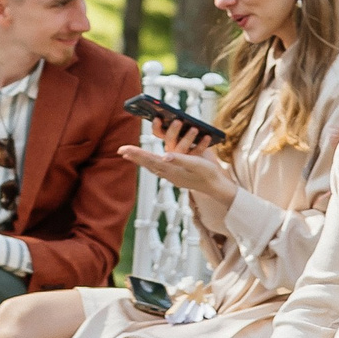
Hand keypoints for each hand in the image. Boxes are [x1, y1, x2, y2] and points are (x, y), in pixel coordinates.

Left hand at [119, 122, 235, 214]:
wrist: (217, 188)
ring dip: (142, 160)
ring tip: (131, 155)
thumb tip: (165, 155)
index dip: (136, 154)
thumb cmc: (208, 174)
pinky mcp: (177, 177)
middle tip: (121, 150)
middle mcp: (169, 174)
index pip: (150, 160)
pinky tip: (150, 162)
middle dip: (135, 156)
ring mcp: (172, 177)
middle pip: (148, 164)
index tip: (123, 149)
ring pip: (153, 167)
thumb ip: (181, 159)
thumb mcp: (196, 164)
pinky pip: (160, 169)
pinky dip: (151, 164)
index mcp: (172, 170)